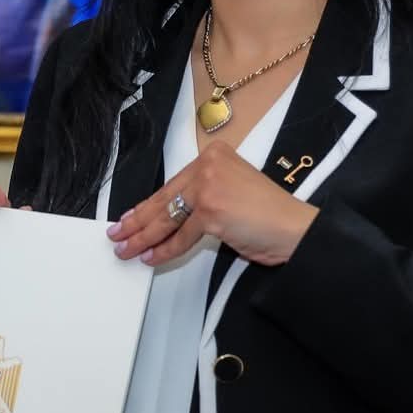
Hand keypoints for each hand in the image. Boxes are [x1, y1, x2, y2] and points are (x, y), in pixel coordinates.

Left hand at [109, 141, 318, 268]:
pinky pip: (180, 236)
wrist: (295, 228)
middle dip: (137, 221)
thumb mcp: (231, 192)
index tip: (129, 216)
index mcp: (214, 155)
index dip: (147, 205)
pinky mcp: (210, 211)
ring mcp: (209, 187)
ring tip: (125, 249)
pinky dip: (164, 250)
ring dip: (143, 237)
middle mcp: (209, 165)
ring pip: (167, 218)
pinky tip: (150, 257)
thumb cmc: (269, 215)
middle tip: (117, 234)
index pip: (173, 185)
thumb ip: (203, 197)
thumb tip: (169, 219)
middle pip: (164, 199)